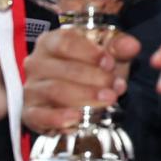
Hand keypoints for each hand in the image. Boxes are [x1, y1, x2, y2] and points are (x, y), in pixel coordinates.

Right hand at [20, 28, 137, 134]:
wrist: (75, 98)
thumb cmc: (89, 71)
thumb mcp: (106, 56)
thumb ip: (118, 48)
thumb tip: (131, 45)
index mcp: (50, 42)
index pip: (65, 42)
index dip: (89, 52)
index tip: (109, 62)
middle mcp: (36, 63)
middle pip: (63, 68)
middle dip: (94, 78)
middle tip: (115, 87)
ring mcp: (31, 88)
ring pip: (55, 90)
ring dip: (84, 96)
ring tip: (107, 100)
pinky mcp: (30, 112)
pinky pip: (40, 115)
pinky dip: (59, 118)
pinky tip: (77, 118)